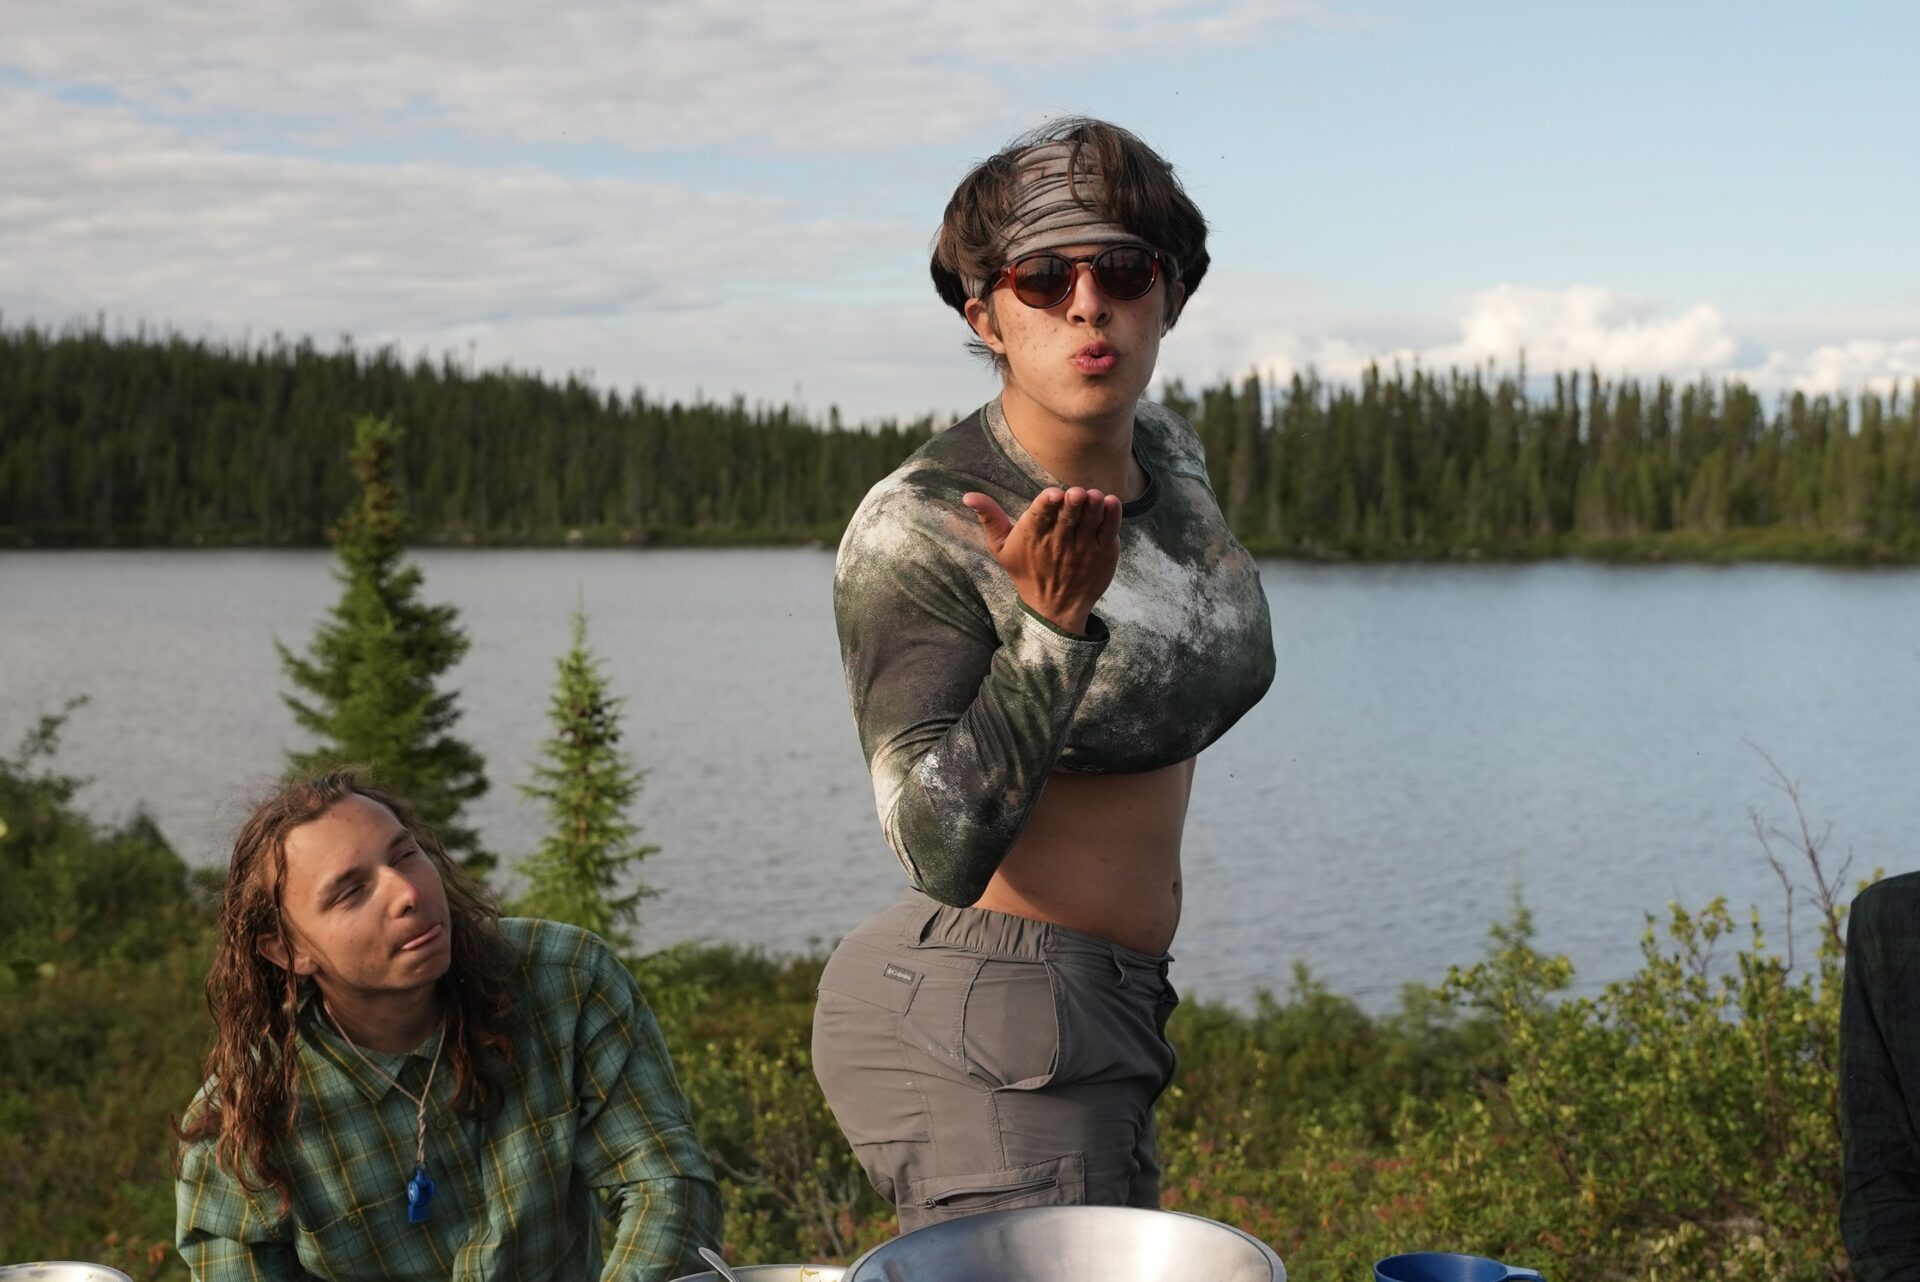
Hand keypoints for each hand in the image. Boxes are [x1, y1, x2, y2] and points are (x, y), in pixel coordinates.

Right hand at [961, 487, 1121, 634]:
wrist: (1054, 609)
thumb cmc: (1027, 572)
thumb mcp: (1002, 548)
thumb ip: (989, 518)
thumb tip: (968, 496)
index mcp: (1033, 536)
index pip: (1040, 516)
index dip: (1047, 504)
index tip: (1053, 494)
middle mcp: (1059, 542)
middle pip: (1067, 517)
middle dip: (1073, 503)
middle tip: (1076, 493)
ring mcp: (1084, 548)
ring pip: (1090, 522)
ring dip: (1094, 507)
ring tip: (1095, 496)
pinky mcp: (1104, 553)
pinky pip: (1109, 531)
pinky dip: (1112, 517)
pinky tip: (1112, 503)